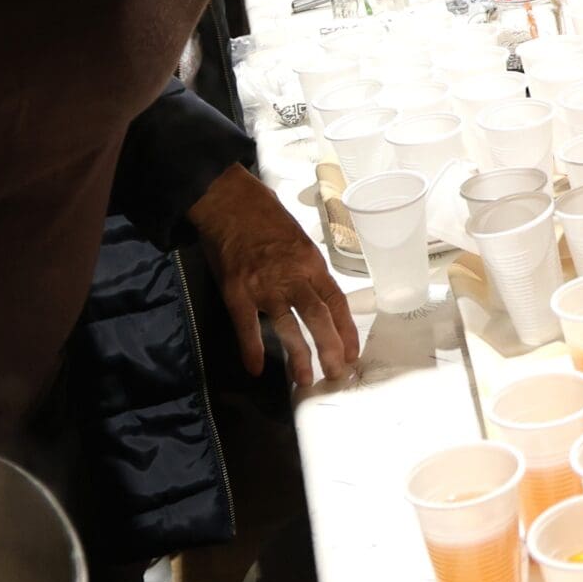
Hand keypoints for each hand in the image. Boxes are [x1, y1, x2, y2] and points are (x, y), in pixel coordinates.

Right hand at [187, 163, 358, 386]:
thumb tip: (318, 296)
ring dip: (298, 356)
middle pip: (318, 317)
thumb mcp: (299, 239)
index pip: (336, 301)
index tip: (352, 352)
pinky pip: (247, 326)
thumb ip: (307, 269)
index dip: (346, 329)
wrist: (230, 202)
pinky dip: (252, 349)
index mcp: (311, 262)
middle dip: (329, 349)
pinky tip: (256, 368)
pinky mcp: (237, 291)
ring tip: (304, 379)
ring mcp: (264, 285)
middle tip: (336, 373)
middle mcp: (292, 276)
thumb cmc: (265, 217)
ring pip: (288, 326)